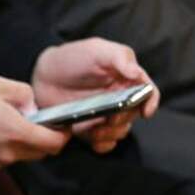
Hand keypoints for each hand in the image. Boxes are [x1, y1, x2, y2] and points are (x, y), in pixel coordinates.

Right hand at [0, 73, 70, 173]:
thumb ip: (22, 93)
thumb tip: (31, 105)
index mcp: (15, 133)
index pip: (54, 144)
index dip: (62, 134)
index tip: (61, 125)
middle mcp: (5, 154)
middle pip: (38, 153)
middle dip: (42, 138)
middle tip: (32, 119)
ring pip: (17, 157)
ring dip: (17, 142)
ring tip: (1, 121)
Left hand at [32, 38, 159, 153]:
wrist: (44, 75)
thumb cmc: (72, 57)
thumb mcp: (97, 50)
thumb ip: (119, 57)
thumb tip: (137, 74)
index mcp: (126, 79)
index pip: (148, 92)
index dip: (151, 102)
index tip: (146, 112)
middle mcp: (119, 98)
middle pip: (133, 116)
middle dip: (124, 120)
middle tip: (109, 119)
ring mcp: (105, 115)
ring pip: (120, 131)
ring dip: (112, 134)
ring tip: (96, 129)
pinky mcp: (90, 128)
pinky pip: (103, 143)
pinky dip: (102, 144)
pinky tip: (93, 140)